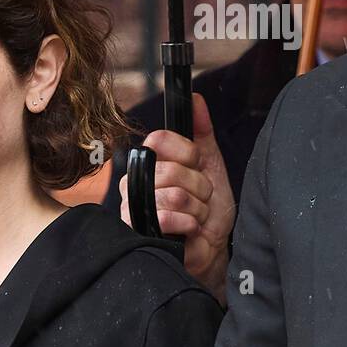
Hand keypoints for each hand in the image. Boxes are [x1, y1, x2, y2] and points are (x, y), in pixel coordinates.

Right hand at [118, 93, 233, 305]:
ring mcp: (134, 209)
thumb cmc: (208, 208)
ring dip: (198, 208)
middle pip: (172, 170)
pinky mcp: (140, 234)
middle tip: (201, 198)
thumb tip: (194, 98)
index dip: (188, 154)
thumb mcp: (210, 164)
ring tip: (197, 216)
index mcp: (150, 162)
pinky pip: (169, 219)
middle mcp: (135, 183)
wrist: (212, 247)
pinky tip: (190, 230)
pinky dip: (191, 224)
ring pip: (174, 195)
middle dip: (200, 187)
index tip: (198, 166)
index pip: (160, 140)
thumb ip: (202, 131)